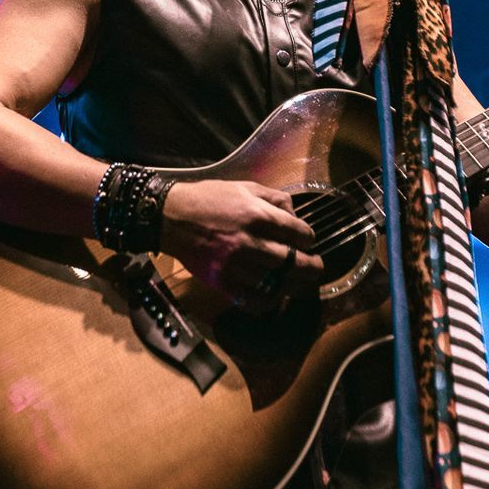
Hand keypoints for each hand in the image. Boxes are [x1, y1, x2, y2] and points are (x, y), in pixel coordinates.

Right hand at [161, 179, 322, 307]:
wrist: (171, 216)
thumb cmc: (209, 199)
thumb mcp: (245, 187)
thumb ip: (275, 198)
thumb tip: (295, 216)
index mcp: (257, 215)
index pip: (298, 233)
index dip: (309, 239)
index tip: (308, 242)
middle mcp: (249, 241)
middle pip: (294, 263)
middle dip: (312, 267)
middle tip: (317, 268)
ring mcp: (235, 265)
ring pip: (277, 284)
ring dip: (293, 286)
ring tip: (301, 284)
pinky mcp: (222, 281)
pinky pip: (253, 300)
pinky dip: (267, 301)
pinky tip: (273, 295)